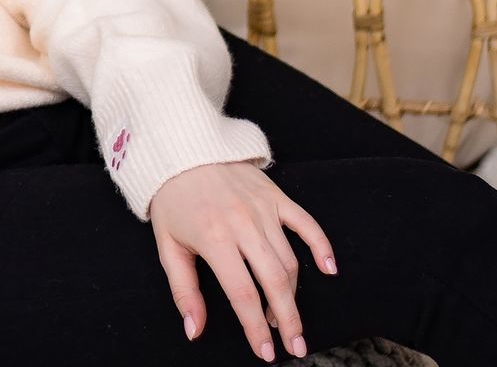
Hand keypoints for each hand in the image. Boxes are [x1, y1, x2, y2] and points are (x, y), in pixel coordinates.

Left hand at [149, 160, 336, 361]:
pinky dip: (322, 247)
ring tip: (287, 318)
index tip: (266, 353)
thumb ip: (183, 291)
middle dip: (287, 320)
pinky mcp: (276, 196)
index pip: (242, 294)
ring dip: (292, 294)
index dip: (256, 328)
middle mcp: (242, 224)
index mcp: (213, 238)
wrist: (181, 150)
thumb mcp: (167, 246)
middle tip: (295, 347)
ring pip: (289, 260)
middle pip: (274, 281)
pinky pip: (307, 223)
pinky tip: (329, 270)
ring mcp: (263, 208)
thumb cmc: (172, 202)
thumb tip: (194, 331)